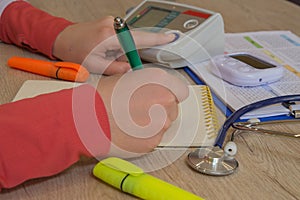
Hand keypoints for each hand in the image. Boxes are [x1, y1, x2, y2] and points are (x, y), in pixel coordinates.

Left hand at [53, 16, 174, 74]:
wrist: (61, 38)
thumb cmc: (74, 50)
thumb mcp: (96, 66)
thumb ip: (117, 68)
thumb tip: (131, 68)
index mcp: (109, 36)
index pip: (139, 38)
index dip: (156, 39)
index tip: (170, 38)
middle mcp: (112, 25)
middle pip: (135, 38)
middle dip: (132, 51)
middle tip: (115, 59)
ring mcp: (111, 23)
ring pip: (128, 38)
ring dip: (124, 49)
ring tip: (105, 56)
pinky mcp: (109, 24)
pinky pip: (122, 35)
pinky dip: (120, 45)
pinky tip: (106, 51)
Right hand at [97, 68, 188, 157]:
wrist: (86, 118)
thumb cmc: (102, 97)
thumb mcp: (127, 78)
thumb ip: (149, 84)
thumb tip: (155, 89)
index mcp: (160, 81)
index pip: (181, 91)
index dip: (171, 94)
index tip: (164, 98)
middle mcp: (165, 101)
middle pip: (173, 108)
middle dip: (160, 109)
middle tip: (140, 110)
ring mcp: (160, 124)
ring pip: (164, 124)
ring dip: (153, 123)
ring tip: (131, 121)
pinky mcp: (152, 142)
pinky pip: (154, 138)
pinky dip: (145, 136)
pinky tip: (129, 131)